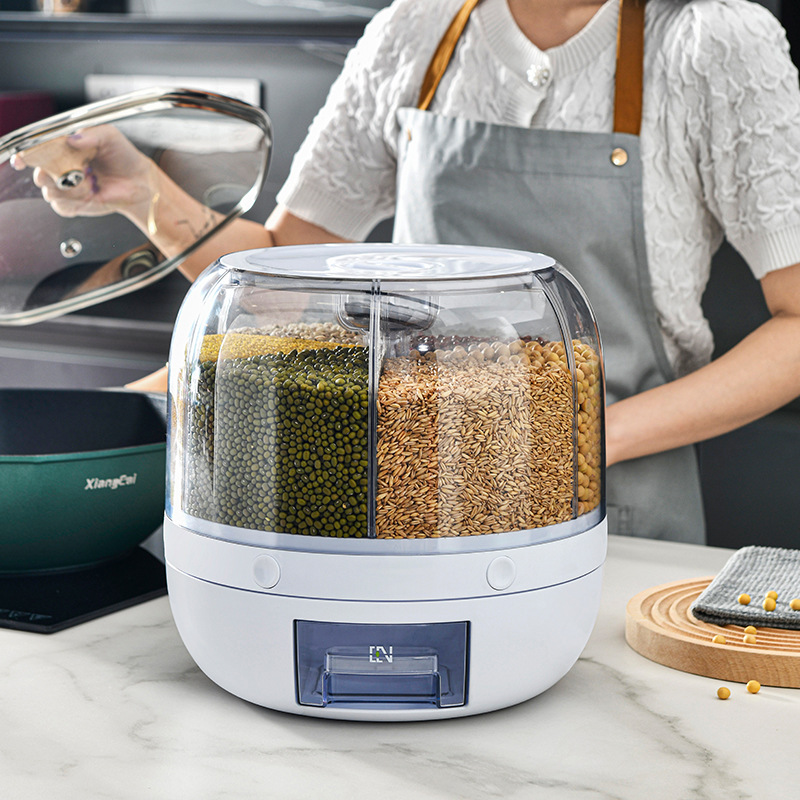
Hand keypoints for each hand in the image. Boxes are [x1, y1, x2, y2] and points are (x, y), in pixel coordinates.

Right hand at [11, 125, 155, 223]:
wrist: (140, 181)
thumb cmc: (124, 156)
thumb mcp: (109, 137)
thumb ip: (90, 134)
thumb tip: (72, 139)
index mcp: (65, 149)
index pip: (39, 152)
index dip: (27, 155)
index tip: (22, 159)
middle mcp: (63, 169)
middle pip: (40, 175)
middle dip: (47, 176)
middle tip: (63, 174)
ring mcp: (69, 188)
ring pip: (50, 193)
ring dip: (66, 190)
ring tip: (88, 182)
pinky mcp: (77, 205)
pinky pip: (62, 208)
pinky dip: (71, 203)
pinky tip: (86, 196)